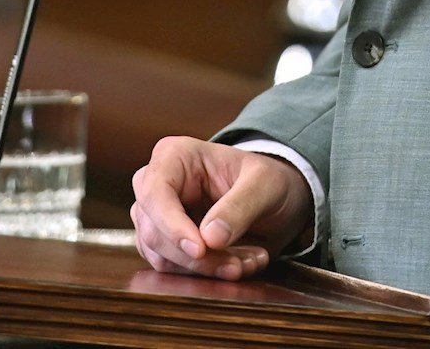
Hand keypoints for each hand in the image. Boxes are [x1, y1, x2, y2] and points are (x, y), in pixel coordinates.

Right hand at [129, 138, 312, 280]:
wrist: (276, 200)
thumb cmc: (267, 180)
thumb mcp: (265, 184)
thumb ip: (240, 207)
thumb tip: (210, 238)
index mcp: (175, 155)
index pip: (155, 193)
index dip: (172, 226)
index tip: (201, 250)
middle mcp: (157, 183)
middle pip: (154, 231)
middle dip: (196, 257)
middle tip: (236, 265)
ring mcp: (157, 215)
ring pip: (162, 256)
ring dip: (205, 269)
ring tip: (245, 264)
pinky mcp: (165, 242)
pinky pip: (174, 269)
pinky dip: (205, 275)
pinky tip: (237, 265)